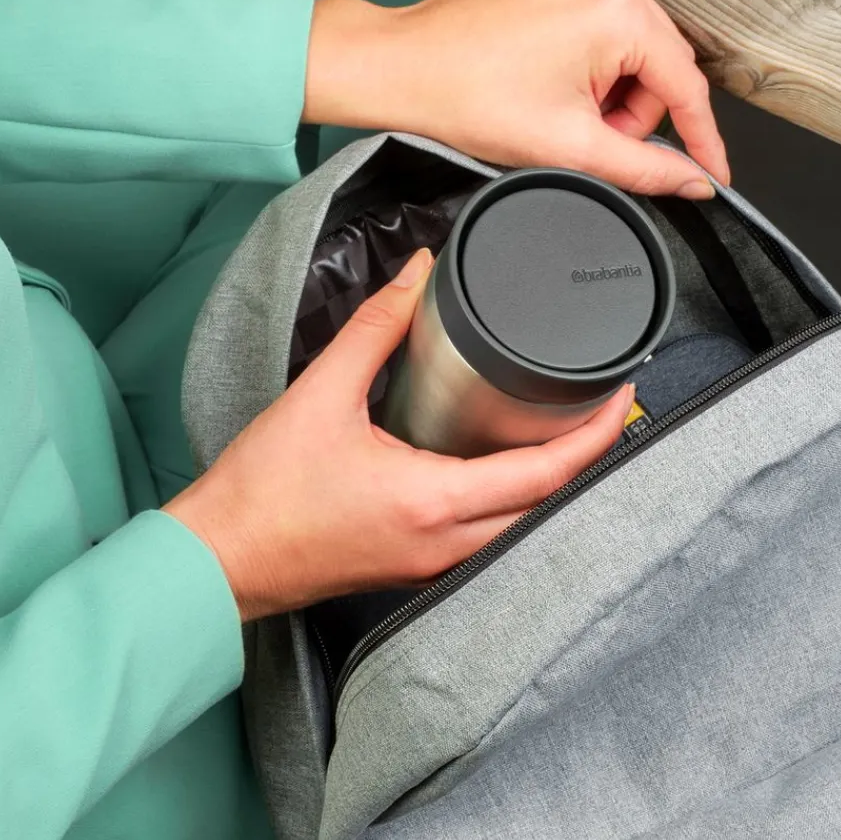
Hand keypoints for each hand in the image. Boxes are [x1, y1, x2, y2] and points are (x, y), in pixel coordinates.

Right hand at [167, 249, 632, 619]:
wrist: (217, 559)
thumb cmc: (261, 492)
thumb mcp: (321, 394)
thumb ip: (376, 327)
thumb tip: (417, 274)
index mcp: (432, 502)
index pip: (545, 474)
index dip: (595, 434)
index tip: (623, 393)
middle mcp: (443, 544)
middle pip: (546, 505)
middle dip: (586, 456)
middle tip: (605, 404)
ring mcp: (429, 563)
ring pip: (518, 526)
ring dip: (548, 482)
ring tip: (564, 427)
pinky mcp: (411, 565)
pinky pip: (484, 536)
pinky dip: (508, 500)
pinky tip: (500, 465)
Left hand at [305, 0, 727, 197]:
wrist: (400, 67)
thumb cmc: (466, 98)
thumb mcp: (570, 147)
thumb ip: (645, 168)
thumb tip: (693, 181)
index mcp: (617, 9)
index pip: (684, 84)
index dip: (700, 139)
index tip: (712, 173)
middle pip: (656, 59)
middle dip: (631, 111)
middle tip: (585, 137)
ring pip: (626, 39)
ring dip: (607, 84)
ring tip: (557, 105)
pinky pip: (594, 14)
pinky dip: (583, 53)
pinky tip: (544, 74)